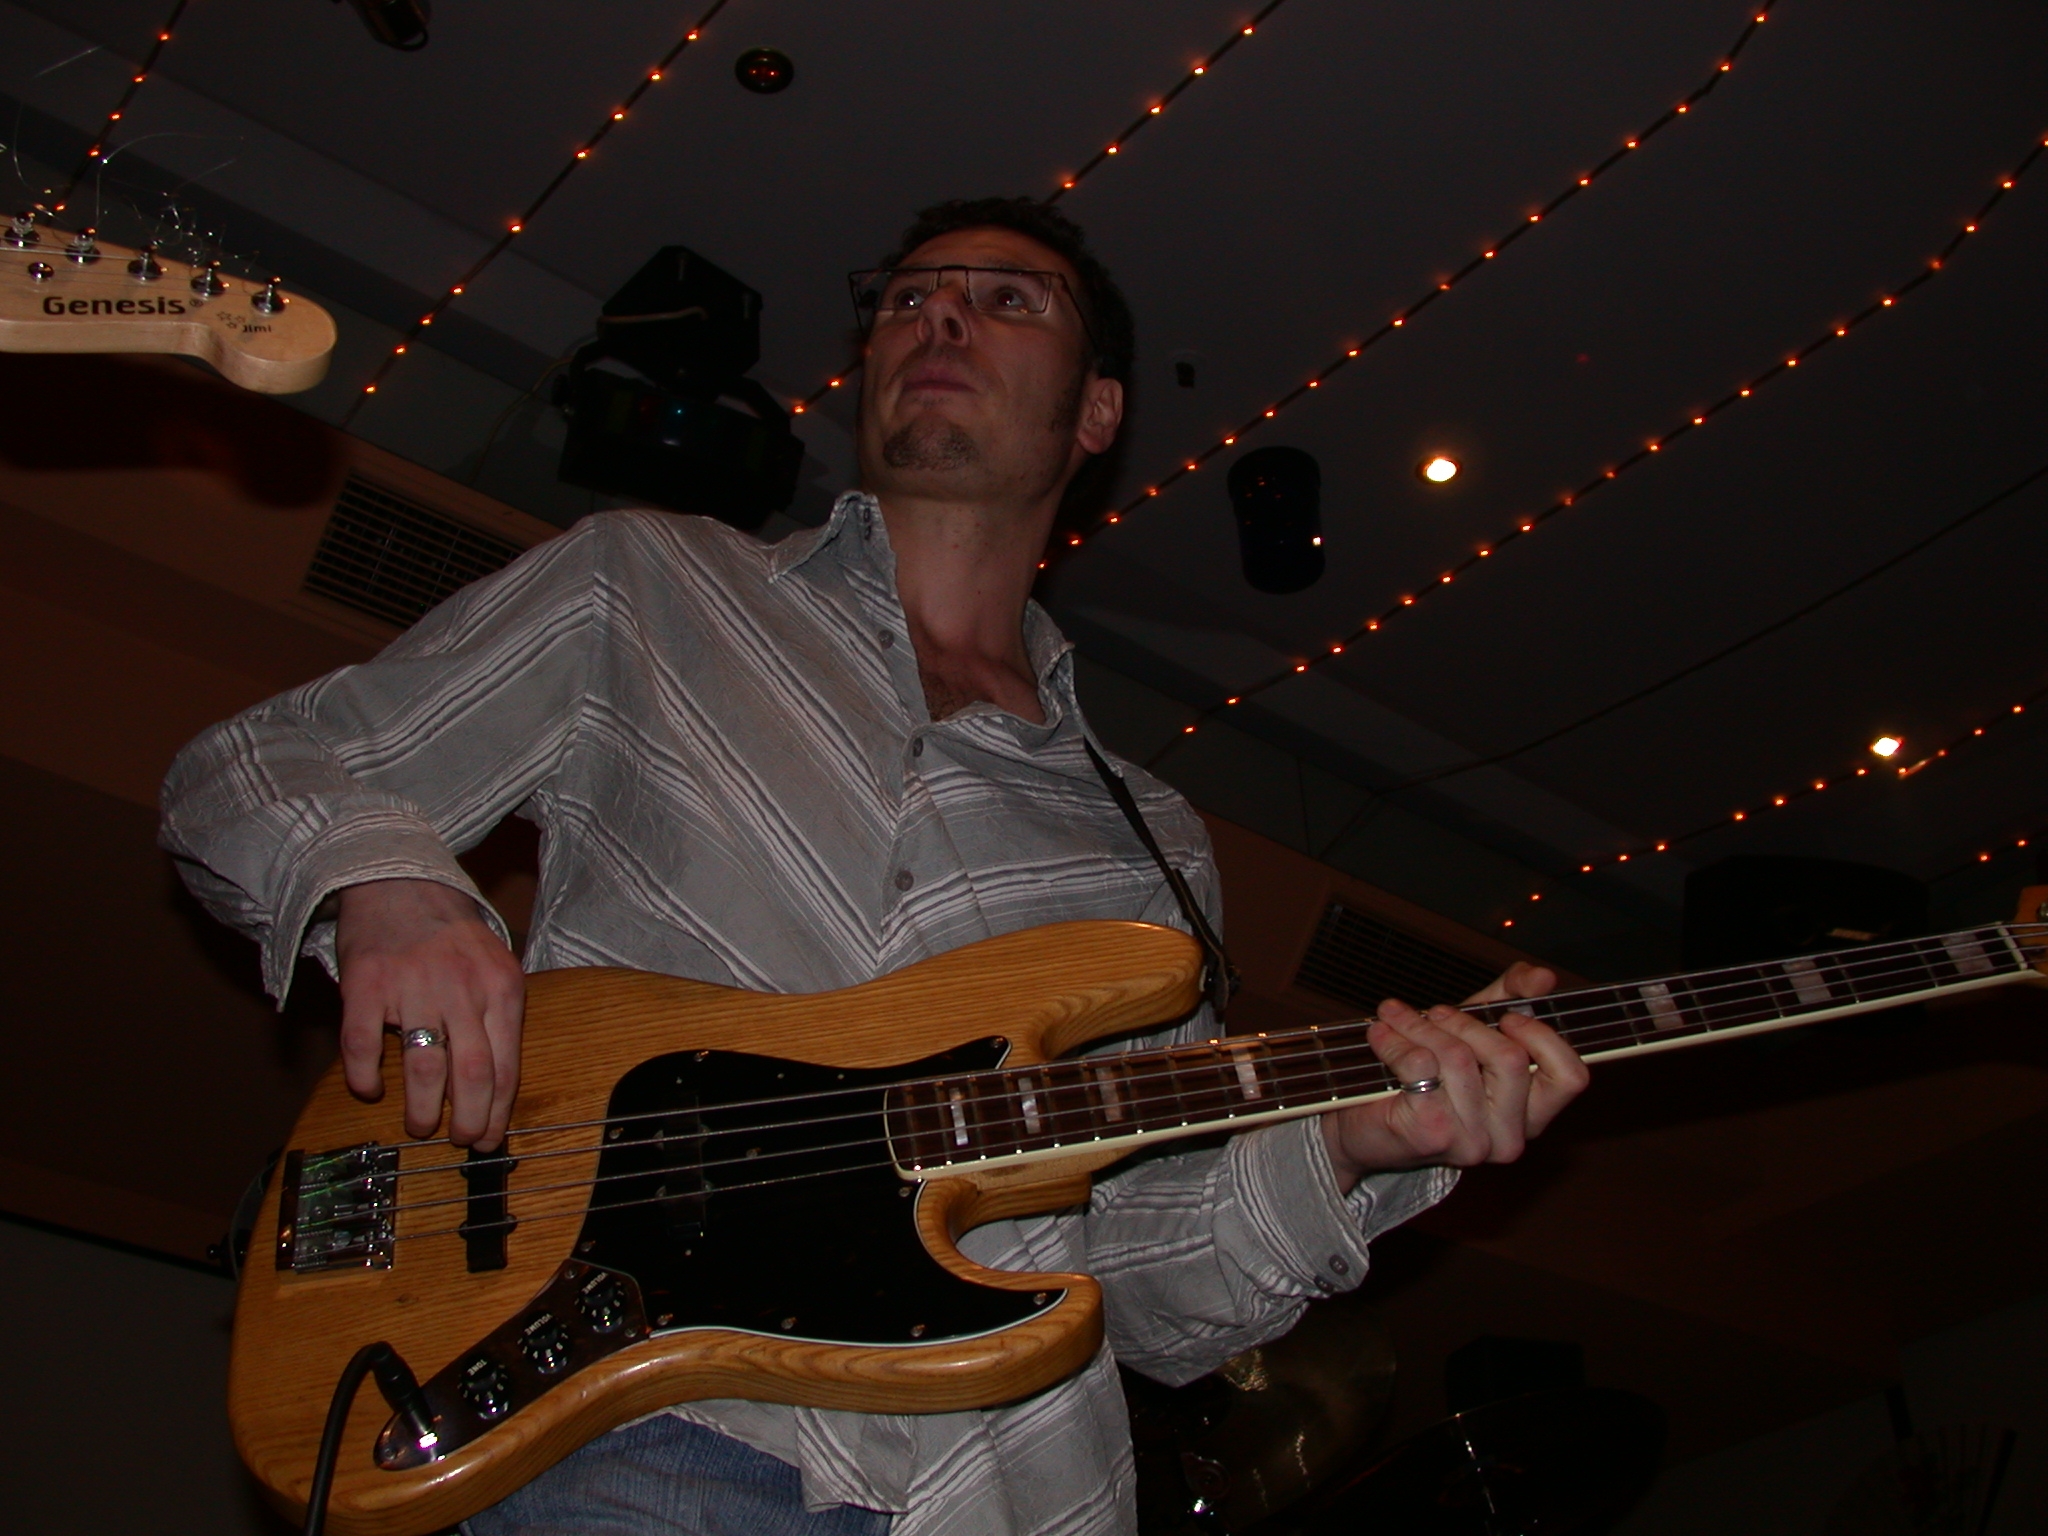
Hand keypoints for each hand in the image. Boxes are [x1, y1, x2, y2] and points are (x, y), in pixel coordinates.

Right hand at [334, 878, 525, 1149]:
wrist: (399, 879)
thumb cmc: (450, 932)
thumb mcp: (493, 964)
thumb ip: (498, 1017)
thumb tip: (498, 1088)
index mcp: (501, 986)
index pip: (506, 1065)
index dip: (499, 1112)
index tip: (491, 1138)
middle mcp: (462, 987)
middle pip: (473, 1074)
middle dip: (469, 1120)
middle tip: (459, 1142)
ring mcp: (413, 985)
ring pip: (424, 1068)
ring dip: (423, 1109)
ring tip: (420, 1126)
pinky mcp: (366, 983)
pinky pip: (363, 1045)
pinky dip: (365, 1076)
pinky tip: (370, 1090)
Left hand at [1319, 962, 1585, 1192]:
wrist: (1360, 1124)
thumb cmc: (1425, 1075)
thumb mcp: (1473, 1030)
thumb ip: (1511, 997)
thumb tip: (1543, 976)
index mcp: (1532, 1114)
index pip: (1571, 1077)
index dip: (1543, 1037)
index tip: (1508, 1017)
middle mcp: (1511, 1136)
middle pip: (1510, 1058)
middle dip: (1465, 1023)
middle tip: (1435, 1012)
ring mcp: (1474, 1141)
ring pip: (1460, 1058)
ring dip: (1420, 1025)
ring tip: (1395, 1017)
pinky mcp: (1433, 1134)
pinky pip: (1421, 1067)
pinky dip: (1395, 1040)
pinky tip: (1380, 1035)